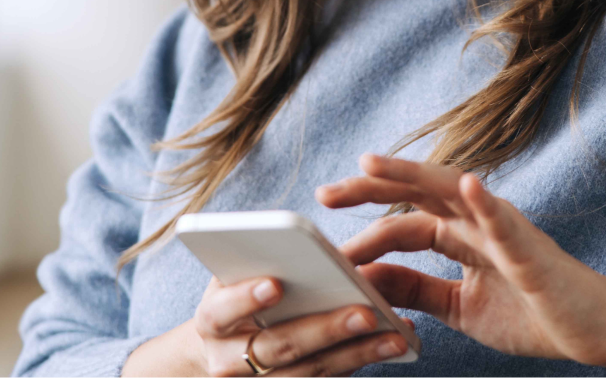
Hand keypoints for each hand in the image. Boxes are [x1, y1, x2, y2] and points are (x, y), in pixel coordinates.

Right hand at [121, 275, 409, 377]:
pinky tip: (390, 345)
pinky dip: (360, 363)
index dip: (245, 298)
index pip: (222, 311)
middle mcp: (228, 361)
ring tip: (394, 335)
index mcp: (211, 321)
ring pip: (309, 372)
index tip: (274, 284)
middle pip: (279, 346)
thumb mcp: (232, 279)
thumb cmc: (237, 301)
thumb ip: (252, 262)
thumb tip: (296, 242)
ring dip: (356, 354)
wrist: (224, 352)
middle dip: (325, 330)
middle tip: (364, 312)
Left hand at [317, 154, 605, 377]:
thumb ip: (417, 290)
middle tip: (325, 192)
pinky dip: (487, 202)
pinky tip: (469, 185)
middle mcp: (479, 222)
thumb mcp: (460, 307)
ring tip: (372, 163)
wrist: (595, 332)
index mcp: (462, 236)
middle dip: (371, 188)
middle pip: (417, 194)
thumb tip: (368, 279)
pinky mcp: (532, 250)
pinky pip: (506, 221)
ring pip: (453, 192)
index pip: (404, 219)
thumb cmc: (535, 314)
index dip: (365, 222)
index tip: (326, 226)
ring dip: (412, 175)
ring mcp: (505, 231)